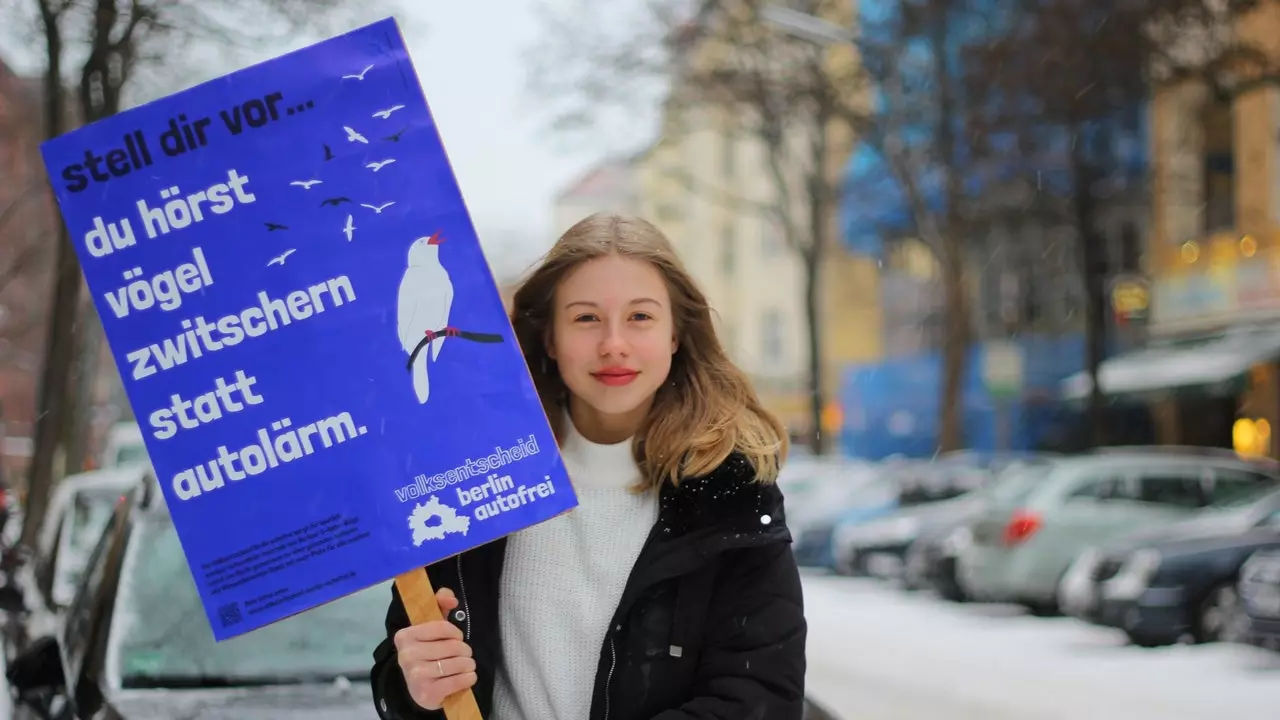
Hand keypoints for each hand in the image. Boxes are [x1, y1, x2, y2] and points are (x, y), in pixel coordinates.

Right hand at [394, 587, 477, 709]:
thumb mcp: (431, 628)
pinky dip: (469, 678)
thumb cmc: (428, 654)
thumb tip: (451, 598)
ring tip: (466, 666)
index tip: (456, 638)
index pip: (443, 627)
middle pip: (453, 646)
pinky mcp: (426, 693)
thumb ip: (439, 605)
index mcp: (404, 636)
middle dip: (465, 650)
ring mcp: (415, 676)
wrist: (420, 690)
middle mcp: (406, 655)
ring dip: (469, 665)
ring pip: (458, 663)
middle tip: (464, 655)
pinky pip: (458, 680)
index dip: (456, 633)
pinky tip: (467, 677)